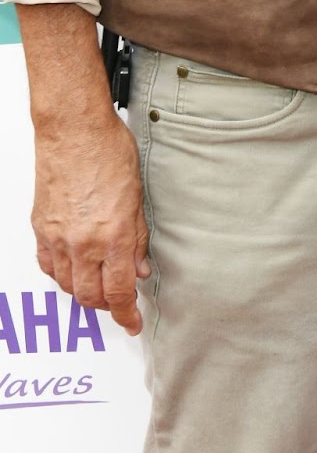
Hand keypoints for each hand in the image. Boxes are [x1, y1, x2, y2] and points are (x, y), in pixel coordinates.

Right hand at [31, 109, 150, 334]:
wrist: (73, 130)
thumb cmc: (108, 151)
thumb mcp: (137, 196)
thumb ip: (138, 237)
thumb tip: (140, 268)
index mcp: (113, 236)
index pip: (120, 292)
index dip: (126, 314)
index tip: (132, 322)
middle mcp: (83, 242)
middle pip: (91, 297)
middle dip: (107, 306)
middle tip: (119, 302)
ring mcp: (58, 237)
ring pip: (68, 285)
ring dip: (85, 291)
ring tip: (99, 284)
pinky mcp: (41, 228)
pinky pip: (49, 266)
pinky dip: (62, 274)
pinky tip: (73, 268)